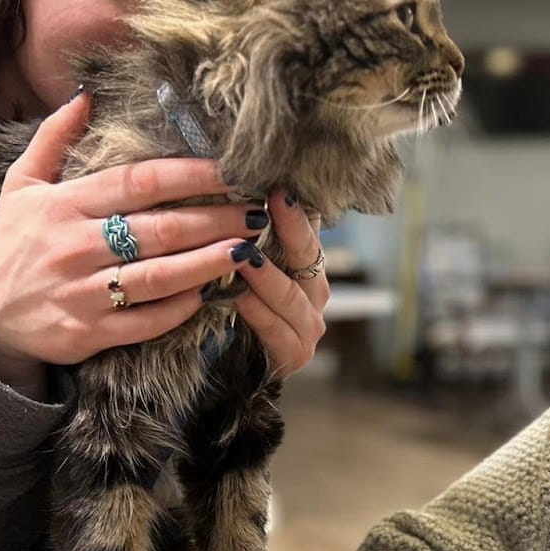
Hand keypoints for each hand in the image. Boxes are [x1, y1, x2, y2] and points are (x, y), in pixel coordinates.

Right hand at [0, 92, 259, 394]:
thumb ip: (53, 139)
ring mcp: (83, 292)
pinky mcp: (89, 332)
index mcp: (64, 205)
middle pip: (159, 229)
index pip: (138, 182)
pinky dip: (181, 307)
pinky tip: (210, 292)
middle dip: (214, 219)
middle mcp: (74, 246)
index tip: (231, 170)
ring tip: (247, 249)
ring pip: (159, 276)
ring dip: (209, 262)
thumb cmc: (13, 245)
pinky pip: (146, 320)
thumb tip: (86, 94)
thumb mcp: (21, 186)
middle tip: (255, 211)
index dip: (189, 175)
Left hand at [233, 190, 329, 378]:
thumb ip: (257, 234)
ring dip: (268, 274)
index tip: (279, 185)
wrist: (234, 365)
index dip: (297, 209)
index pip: (309, 231)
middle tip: (274, 202)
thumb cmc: (241, 305)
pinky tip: (240, 296)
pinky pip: (275, 329)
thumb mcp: (250, 266)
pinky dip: (257, 312)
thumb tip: (249, 185)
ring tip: (247, 254)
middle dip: (291, 229)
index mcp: (309, 267)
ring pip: (291, 295)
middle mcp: (315, 294)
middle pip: (306, 257)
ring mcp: (308, 327)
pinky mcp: (293, 355)